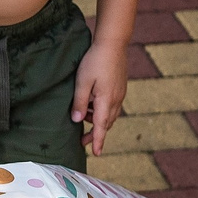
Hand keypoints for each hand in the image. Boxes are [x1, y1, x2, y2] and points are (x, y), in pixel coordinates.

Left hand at [69, 40, 127, 157]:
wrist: (112, 44)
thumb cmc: (95, 61)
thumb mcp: (82, 82)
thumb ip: (80, 102)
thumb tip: (78, 120)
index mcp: (106, 100)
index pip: (102, 127)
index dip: (98, 141)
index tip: (97, 153)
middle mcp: (116, 100)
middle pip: (107, 123)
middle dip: (96, 133)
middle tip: (83, 140)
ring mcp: (120, 94)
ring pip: (110, 114)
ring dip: (99, 120)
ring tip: (85, 117)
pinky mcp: (120, 87)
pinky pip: (112, 105)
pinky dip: (103, 110)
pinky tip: (93, 103)